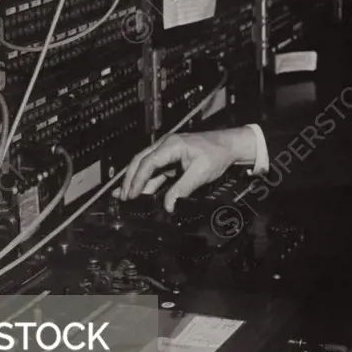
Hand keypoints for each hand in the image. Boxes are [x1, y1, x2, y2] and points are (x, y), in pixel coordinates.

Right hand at [118, 128, 256, 211]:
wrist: (229, 145)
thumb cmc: (217, 154)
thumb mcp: (200, 173)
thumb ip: (182, 189)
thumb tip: (168, 206)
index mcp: (171, 145)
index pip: (148, 162)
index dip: (137, 180)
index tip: (131, 195)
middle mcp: (165, 145)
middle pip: (140, 162)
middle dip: (130, 180)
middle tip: (122, 198)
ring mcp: (167, 152)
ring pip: (145, 167)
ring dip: (136, 182)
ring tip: (125, 198)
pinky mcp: (170, 159)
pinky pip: (155, 170)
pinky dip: (147, 181)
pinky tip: (140, 192)